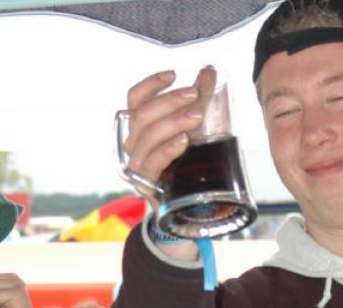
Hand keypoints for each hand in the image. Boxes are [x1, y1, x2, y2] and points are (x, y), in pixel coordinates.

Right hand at [123, 68, 214, 202]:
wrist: (190, 203)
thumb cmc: (190, 161)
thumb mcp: (197, 126)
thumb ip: (200, 99)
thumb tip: (208, 70)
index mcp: (141, 128)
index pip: (134, 100)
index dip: (150, 85)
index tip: (173, 75)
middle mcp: (134, 146)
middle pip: (141, 116)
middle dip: (169, 102)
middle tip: (194, 94)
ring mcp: (138, 166)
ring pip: (146, 138)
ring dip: (171, 122)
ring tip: (197, 115)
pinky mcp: (147, 185)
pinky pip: (152, 163)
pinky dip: (167, 149)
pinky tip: (183, 140)